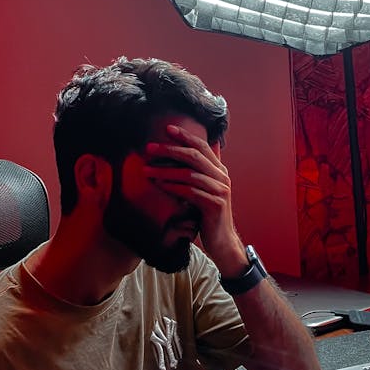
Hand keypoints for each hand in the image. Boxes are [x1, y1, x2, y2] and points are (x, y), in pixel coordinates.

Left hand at [144, 125, 246, 273]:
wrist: (222, 241)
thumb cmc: (209, 215)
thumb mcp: (206, 189)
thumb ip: (202, 171)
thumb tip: (200, 149)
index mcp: (219, 170)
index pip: (202, 146)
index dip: (185, 136)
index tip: (167, 128)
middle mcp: (222, 177)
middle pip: (194, 156)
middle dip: (170, 149)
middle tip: (149, 148)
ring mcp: (219, 191)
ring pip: (189, 174)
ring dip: (165, 170)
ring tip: (147, 170)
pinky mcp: (214, 205)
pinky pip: (190, 191)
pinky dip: (173, 186)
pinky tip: (159, 184)